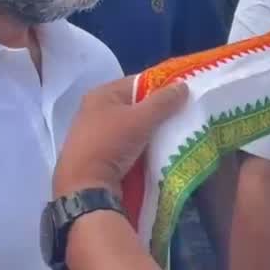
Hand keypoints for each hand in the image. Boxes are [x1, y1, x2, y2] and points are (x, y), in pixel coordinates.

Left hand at [53, 76, 188, 198]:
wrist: (85, 187)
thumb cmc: (110, 144)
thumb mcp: (141, 119)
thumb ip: (164, 101)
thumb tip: (184, 85)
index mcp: (101, 94)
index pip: (138, 82)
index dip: (161, 87)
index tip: (181, 97)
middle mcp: (94, 108)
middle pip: (135, 104)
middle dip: (157, 110)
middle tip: (179, 116)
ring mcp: (94, 131)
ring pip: (131, 124)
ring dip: (149, 130)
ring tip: (171, 134)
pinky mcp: (96, 152)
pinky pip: (125, 141)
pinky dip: (139, 144)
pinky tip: (153, 150)